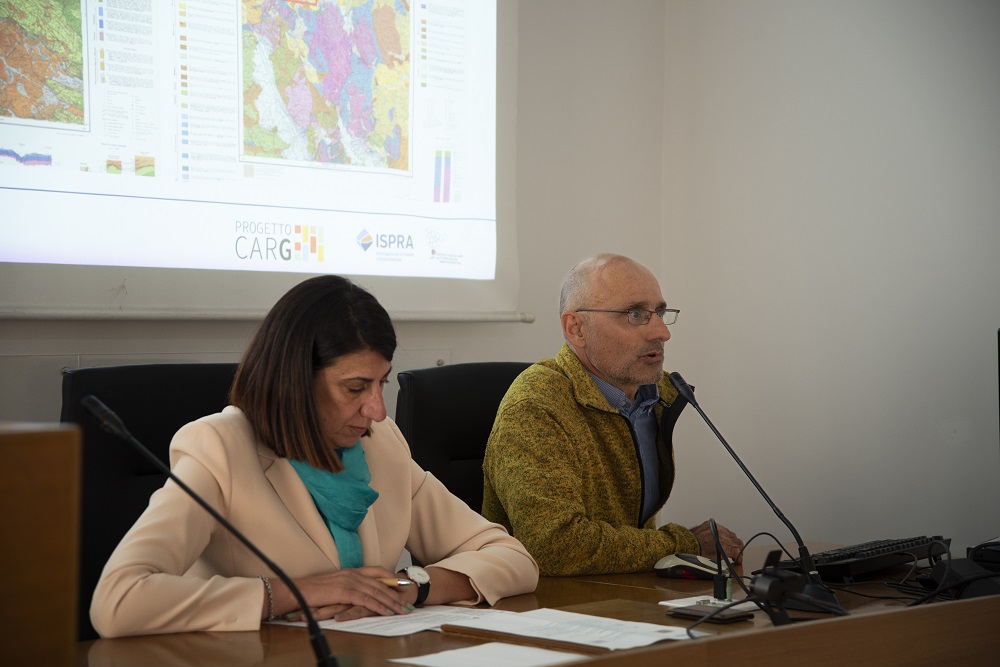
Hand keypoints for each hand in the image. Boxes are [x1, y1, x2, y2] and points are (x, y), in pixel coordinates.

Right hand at [273, 566, 413, 621]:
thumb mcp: (332, 587)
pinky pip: (367, 600)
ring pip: (377, 591)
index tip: (402, 584)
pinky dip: (379, 606)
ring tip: (402, 610)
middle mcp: (352, 573)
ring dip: (392, 601)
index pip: (376, 571)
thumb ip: (345, 588)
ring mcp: (349, 581)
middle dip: (396, 592)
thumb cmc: (309, 591)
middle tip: (409, 600)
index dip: (391, 578)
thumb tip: (355, 596)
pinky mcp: (345, 591)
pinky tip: (387, 612)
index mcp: (349, 571)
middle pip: (380, 582)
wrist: (295, 590)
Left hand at [689, 520, 743, 561]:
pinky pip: (722, 528)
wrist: (687, 543)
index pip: (738, 551)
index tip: (739, 559)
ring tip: (729, 545)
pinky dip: (724, 533)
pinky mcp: (712, 524)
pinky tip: (721, 538)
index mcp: (724, 546)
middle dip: (738, 548)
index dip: (739, 556)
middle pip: (737, 541)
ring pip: (731, 534)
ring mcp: (717, 528)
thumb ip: (727, 555)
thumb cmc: (699, 552)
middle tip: (737, 552)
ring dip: (732, 540)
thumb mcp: (715, 559)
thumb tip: (733, 555)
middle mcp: (722, 535)